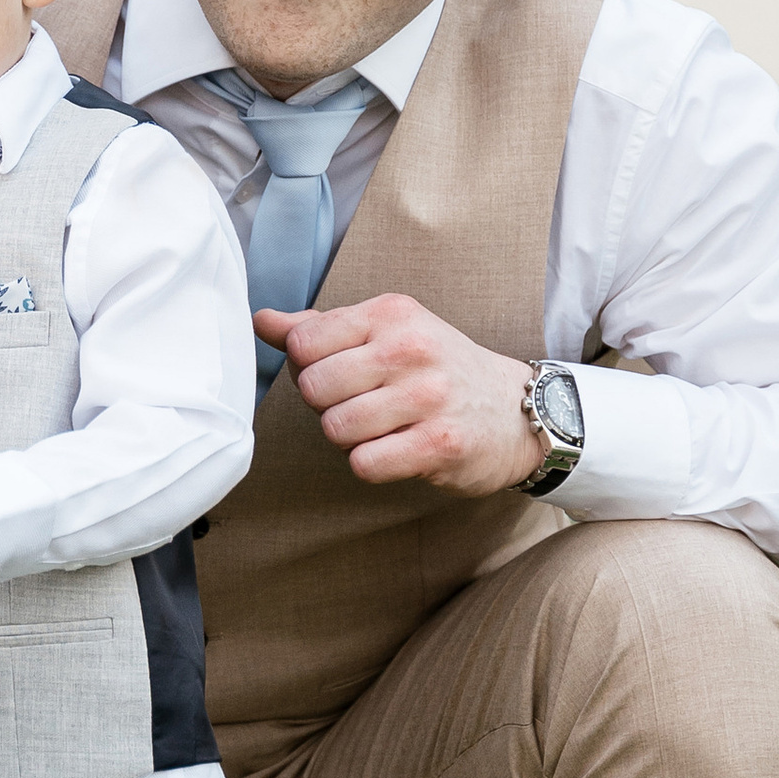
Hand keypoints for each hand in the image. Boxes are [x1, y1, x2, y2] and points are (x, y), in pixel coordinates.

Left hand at [256, 292, 538, 496]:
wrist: (517, 410)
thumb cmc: (438, 370)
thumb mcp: (386, 332)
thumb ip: (319, 328)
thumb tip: (261, 320)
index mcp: (392, 313)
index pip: (303, 342)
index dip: (308, 367)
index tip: (341, 373)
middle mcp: (411, 348)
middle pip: (313, 388)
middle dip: (326, 405)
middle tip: (362, 405)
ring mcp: (428, 396)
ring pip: (335, 428)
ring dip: (350, 438)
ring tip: (383, 428)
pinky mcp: (440, 443)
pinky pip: (364, 463)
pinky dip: (372, 464)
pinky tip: (398, 450)